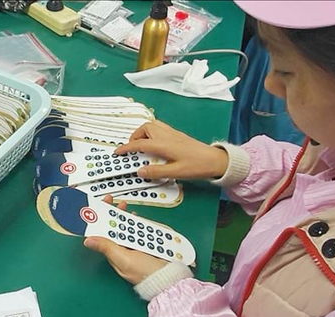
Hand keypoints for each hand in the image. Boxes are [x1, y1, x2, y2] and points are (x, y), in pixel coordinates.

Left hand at [83, 196, 167, 284]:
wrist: (170, 278)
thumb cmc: (147, 275)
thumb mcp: (124, 259)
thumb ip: (107, 248)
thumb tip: (88, 241)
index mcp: (114, 254)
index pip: (103, 234)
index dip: (100, 220)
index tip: (99, 207)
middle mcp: (123, 250)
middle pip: (114, 228)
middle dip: (113, 214)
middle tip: (115, 203)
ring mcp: (135, 247)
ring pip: (127, 228)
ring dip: (125, 218)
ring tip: (126, 209)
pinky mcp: (146, 245)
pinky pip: (140, 232)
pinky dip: (139, 224)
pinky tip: (139, 220)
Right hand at [114, 120, 228, 179]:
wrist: (216, 160)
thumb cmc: (197, 166)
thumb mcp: (176, 173)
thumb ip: (156, 172)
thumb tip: (140, 171)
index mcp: (164, 144)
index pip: (140, 143)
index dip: (127, 148)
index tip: (118, 152)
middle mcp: (167, 136)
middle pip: (146, 128)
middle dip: (135, 136)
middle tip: (131, 149)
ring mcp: (173, 134)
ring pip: (153, 126)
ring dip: (143, 133)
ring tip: (141, 145)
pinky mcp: (178, 135)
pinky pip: (160, 128)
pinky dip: (152, 133)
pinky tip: (154, 144)